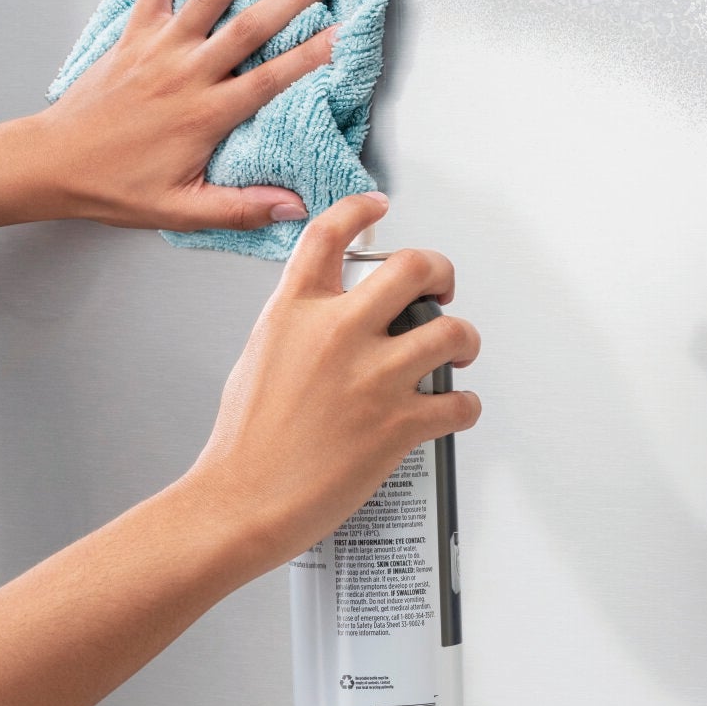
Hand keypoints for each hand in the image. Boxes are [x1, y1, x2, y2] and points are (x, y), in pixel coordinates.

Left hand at [35, 0, 346, 233]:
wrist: (54, 163)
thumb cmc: (114, 186)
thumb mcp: (181, 210)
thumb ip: (240, 208)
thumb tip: (293, 209)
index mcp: (204, 115)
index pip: (269, 80)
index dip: (309, 56)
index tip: (342, 33)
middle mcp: (186, 73)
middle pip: (250, 25)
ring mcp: (158, 49)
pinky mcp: (131, 36)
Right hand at [182, 192, 482, 576]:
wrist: (241, 500)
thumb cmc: (242, 445)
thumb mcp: (258, 358)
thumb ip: (296, 328)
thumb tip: (324, 323)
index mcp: (295, 311)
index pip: (329, 233)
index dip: (361, 209)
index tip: (379, 205)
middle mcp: (337, 333)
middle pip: (413, 267)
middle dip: (440, 272)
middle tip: (442, 287)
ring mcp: (372, 378)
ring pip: (453, 332)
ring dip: (465, 341)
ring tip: (460, 351)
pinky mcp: (398, 425)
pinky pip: (459, 403)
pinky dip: (465, 406)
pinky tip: (455, 409)